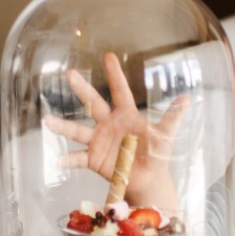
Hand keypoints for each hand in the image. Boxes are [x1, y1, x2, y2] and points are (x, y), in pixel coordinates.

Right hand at [45, 52, 187, 205]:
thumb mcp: (165, 137)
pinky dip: (67, 159)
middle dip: (82, 88)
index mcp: (126, 115)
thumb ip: (172, 119)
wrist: (147, 180)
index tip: (108, 56)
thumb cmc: (156, 155)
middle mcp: (108, 123)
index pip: (120, 91)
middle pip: (93, 103)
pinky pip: (78, 158)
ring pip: (77, 131)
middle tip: (70, 73)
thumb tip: (187, 99)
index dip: (115, 74)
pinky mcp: (93, 158)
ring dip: (62, 126)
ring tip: (47, 121)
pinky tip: (56, 160)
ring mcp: (98, 140)